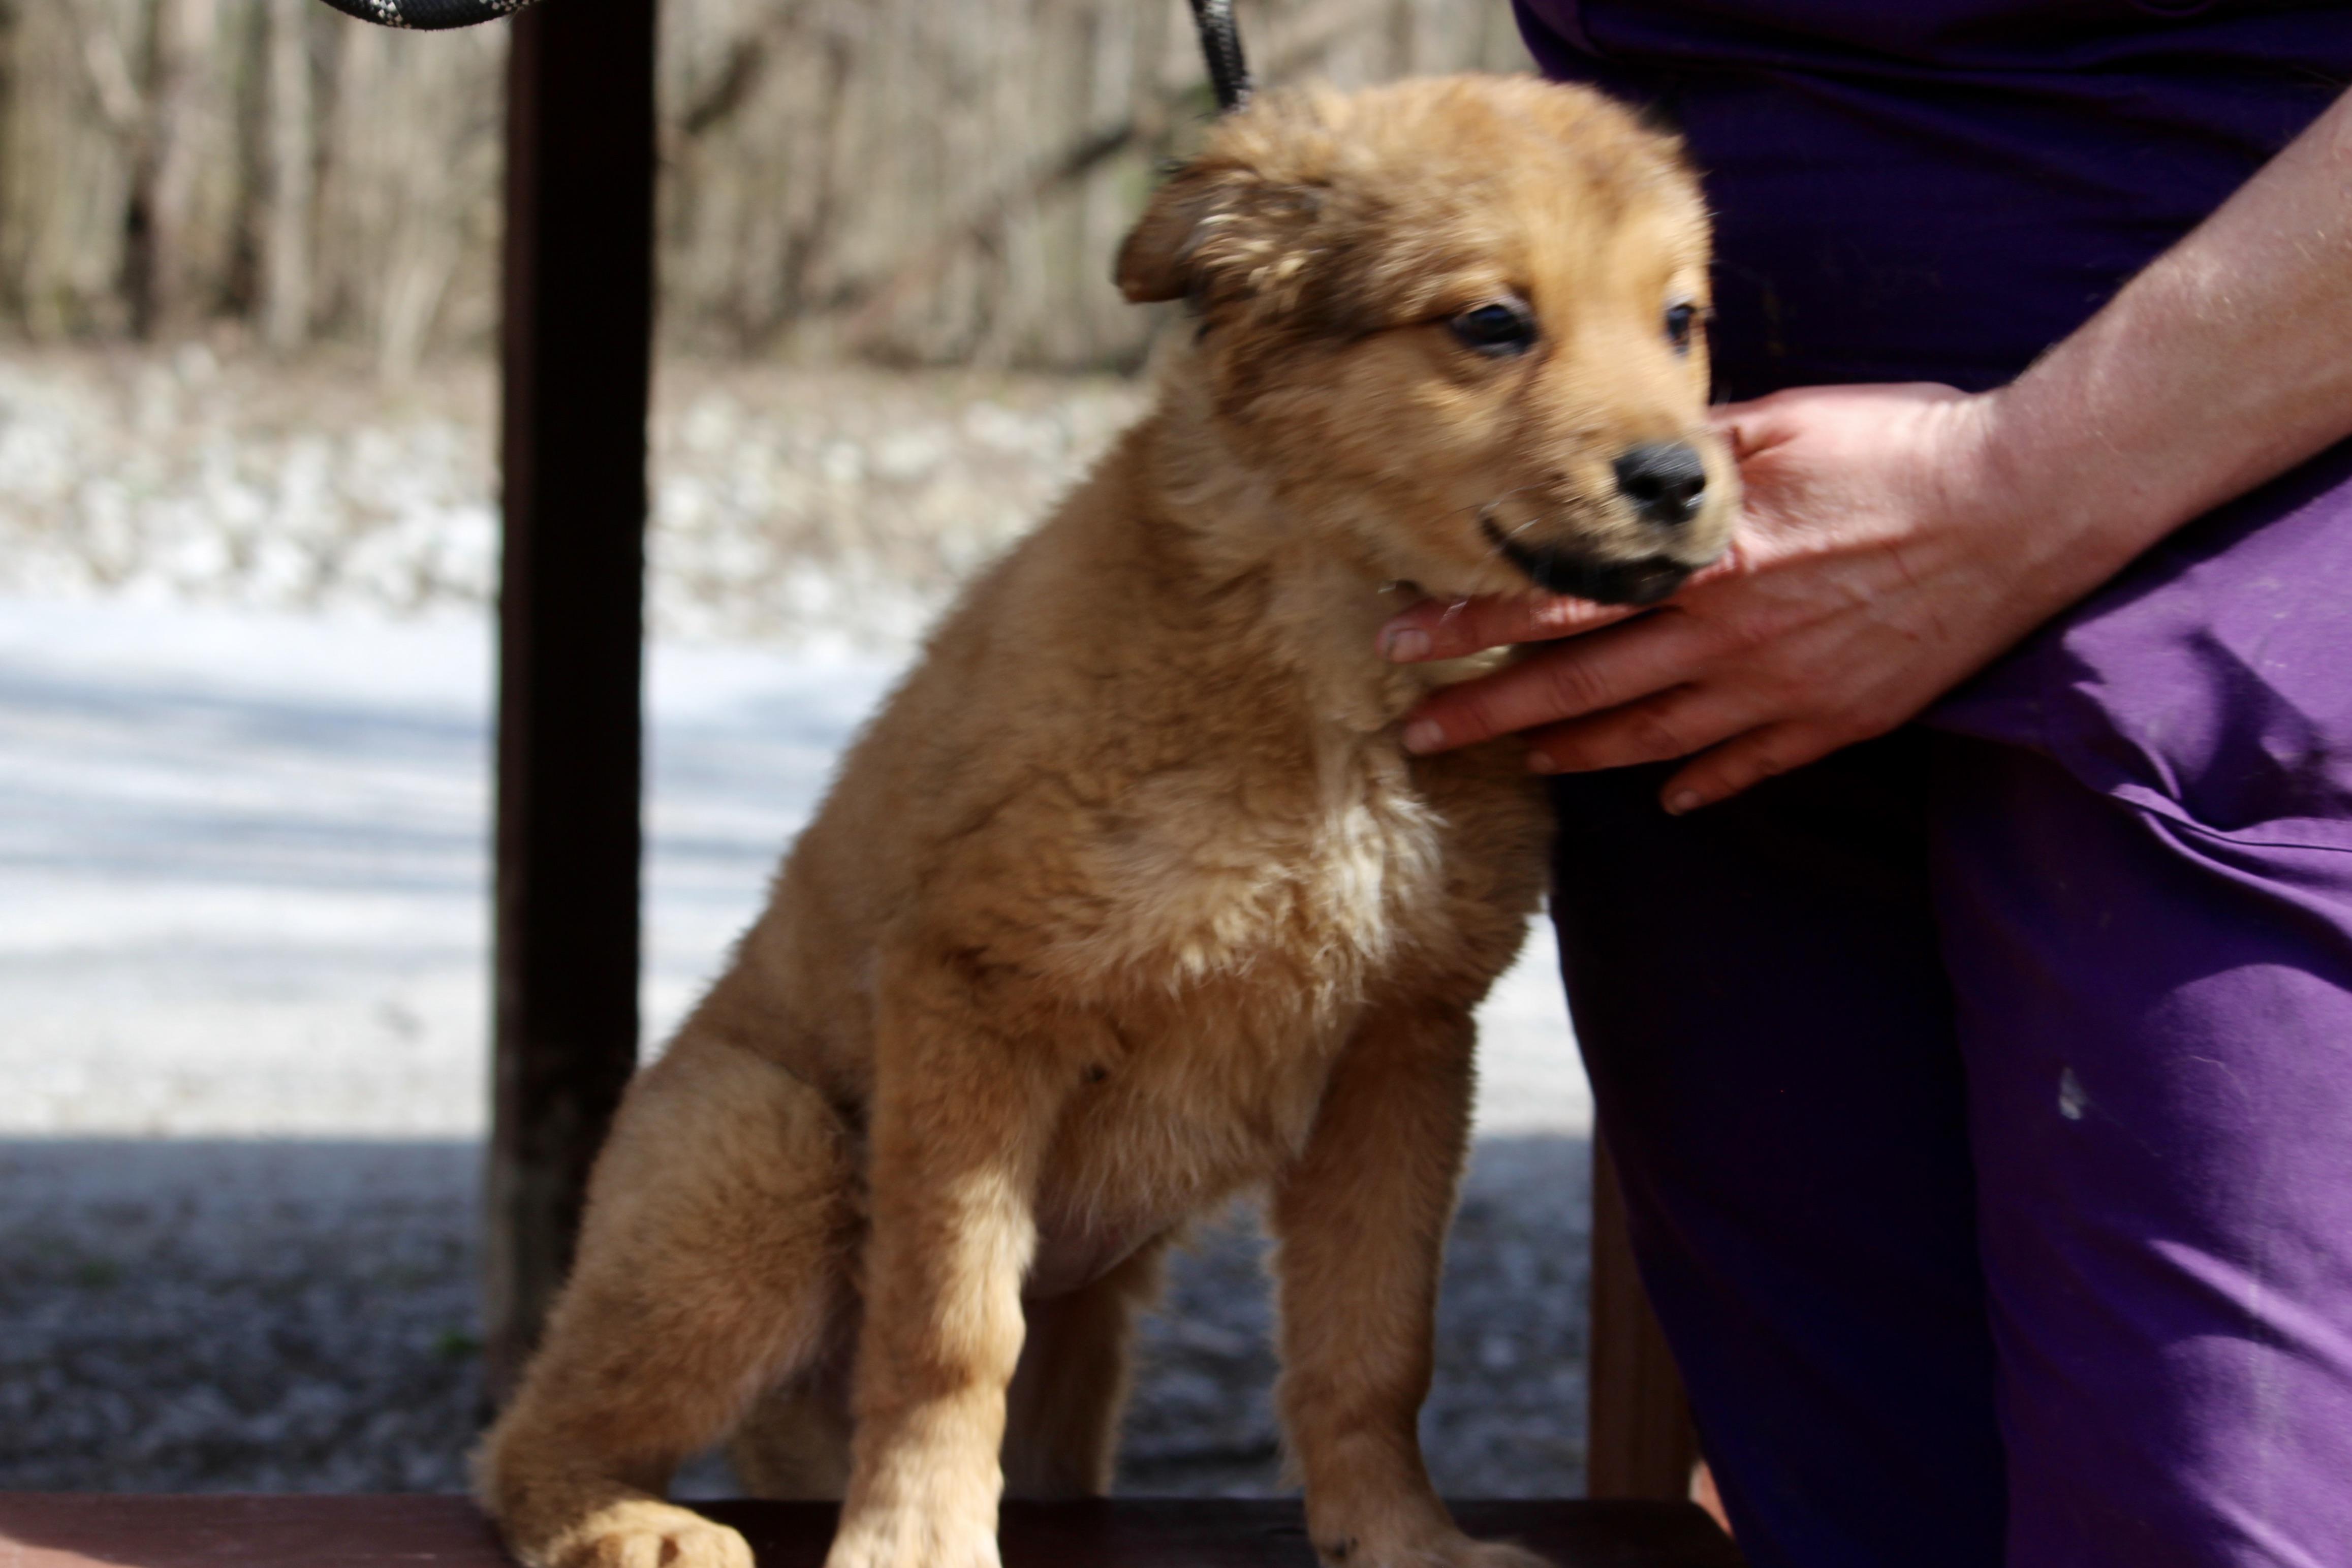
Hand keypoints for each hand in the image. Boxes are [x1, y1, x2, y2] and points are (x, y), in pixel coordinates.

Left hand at [1380, 383, 2147, 811]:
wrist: (2022, 504)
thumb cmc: (1899, 446)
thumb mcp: (1779, 426)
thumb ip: (1692, 459)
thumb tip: (1627, 465)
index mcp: (1702, 563)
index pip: (1555, 602)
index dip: (1472, 626)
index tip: (1403, 640)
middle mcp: (1726, 636)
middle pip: (1579, 689)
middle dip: (1489, 712)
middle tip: (1417, 733)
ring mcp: (1781, 688)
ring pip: (1648, 739)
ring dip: (1571, 755)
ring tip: (1515, 762)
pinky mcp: (1838, 718)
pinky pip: (1748, 766)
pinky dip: (1698, 786)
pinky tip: (1661, 800)